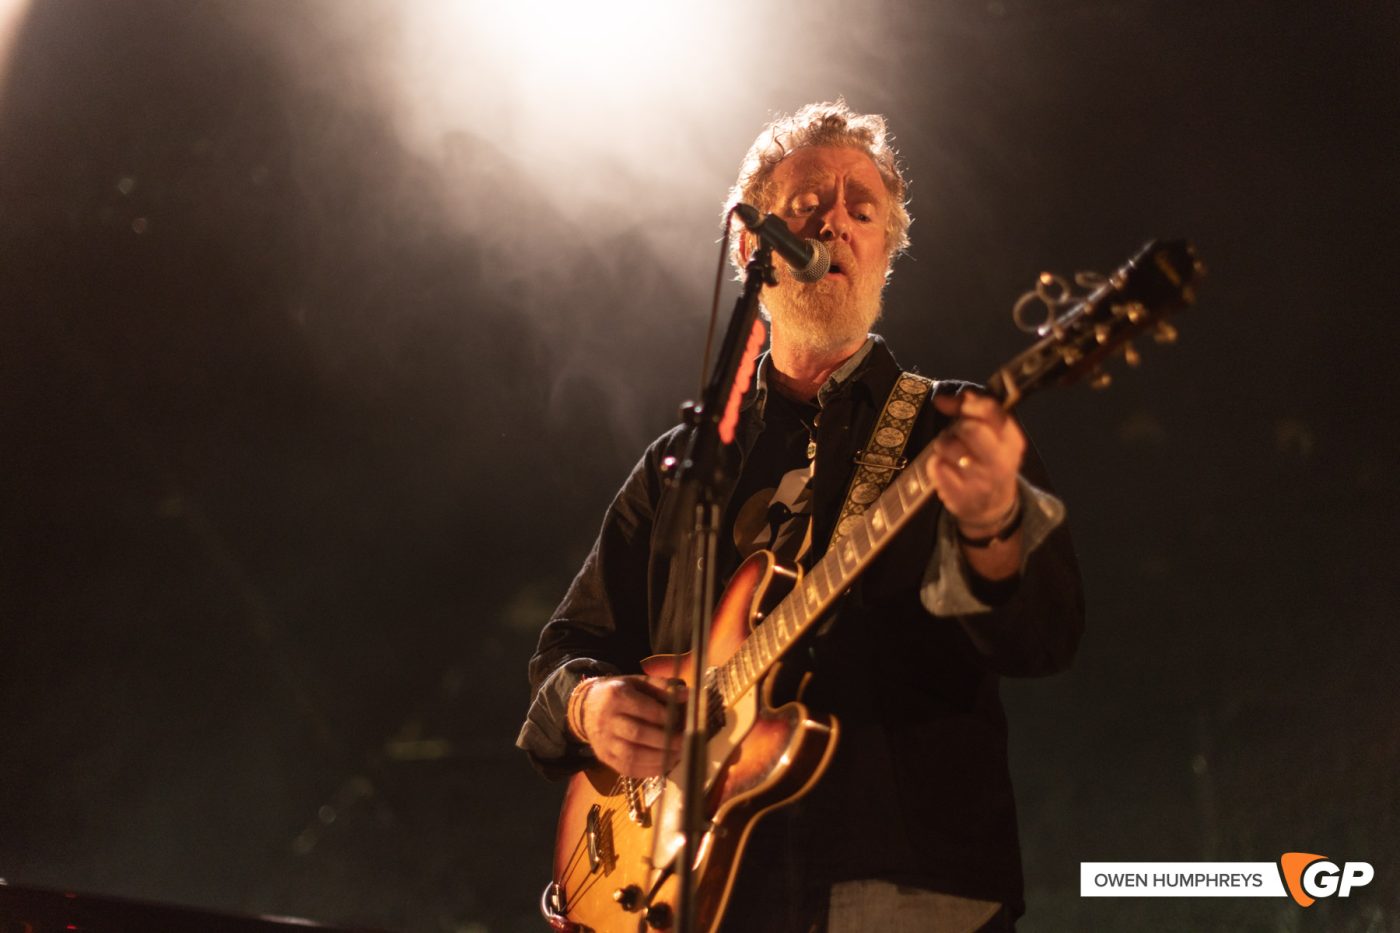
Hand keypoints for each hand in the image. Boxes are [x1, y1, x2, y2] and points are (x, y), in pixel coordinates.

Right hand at [576, 675, 686, 778]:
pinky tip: (664, 765)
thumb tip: (687, 695)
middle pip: (638, 733)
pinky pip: (627, 769)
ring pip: (632, 755)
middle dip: (665, 740)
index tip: (680, 719)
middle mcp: (607, 720)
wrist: (587, 707)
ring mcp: (604, 741)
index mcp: (616, 696)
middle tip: (684, 742)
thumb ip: (662, 687)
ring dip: (659, 758)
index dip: (665, 716)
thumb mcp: (637, 682)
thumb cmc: (619, 693)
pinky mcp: (604, 757)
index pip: (644, 709)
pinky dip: (648, 770)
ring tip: (677, 755)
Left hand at [927, 391, 1024, 528]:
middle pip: (969, 428)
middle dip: (956, 426)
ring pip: (948, 445)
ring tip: (951, 452)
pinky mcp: (960, 496)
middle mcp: (1000, 462)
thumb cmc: (989, 461)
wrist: (992, 506)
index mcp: (1012, 441)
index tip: (958, 404)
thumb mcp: (993, 435)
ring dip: (943, 444)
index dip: (969, 403)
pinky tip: (946, 468)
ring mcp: (980, 481)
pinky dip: (935, 463)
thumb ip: (972, 409)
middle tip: (956, 434)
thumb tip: (942, 399)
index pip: (991, 411)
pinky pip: (935, 466)